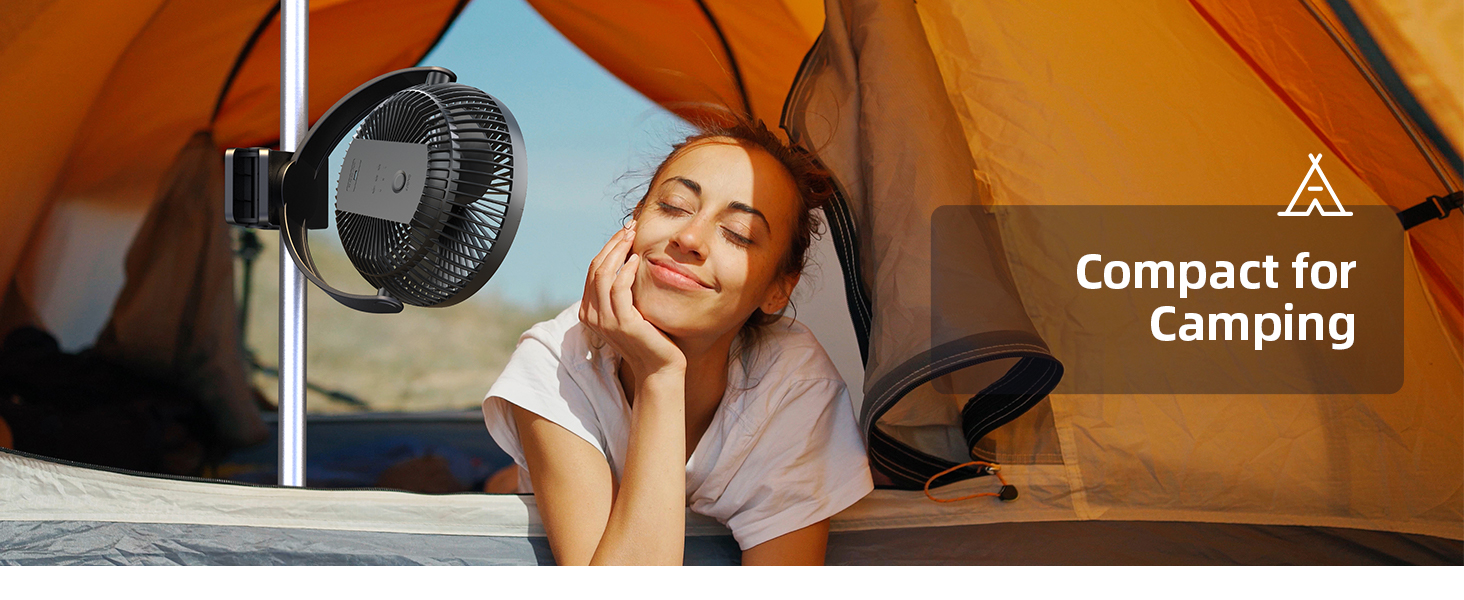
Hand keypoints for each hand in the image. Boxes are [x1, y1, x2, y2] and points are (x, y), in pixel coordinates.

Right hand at [579, 221, 685, 380]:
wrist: (660, 368)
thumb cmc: (650, 338)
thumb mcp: (631, 310)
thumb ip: (622, 291)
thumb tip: (629, 259)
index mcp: (590, 311)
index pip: (593, 271)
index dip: (608, 248)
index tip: (625, 232)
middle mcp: (592, 316)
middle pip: (595, 269)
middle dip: (612, 244)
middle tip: (629, 227)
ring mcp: (605, 321)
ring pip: (604, 275)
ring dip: (618, 251)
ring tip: (633, 237)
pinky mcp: (621, 323)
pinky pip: (619, 289)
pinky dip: (626, 271)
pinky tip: (637, 260)